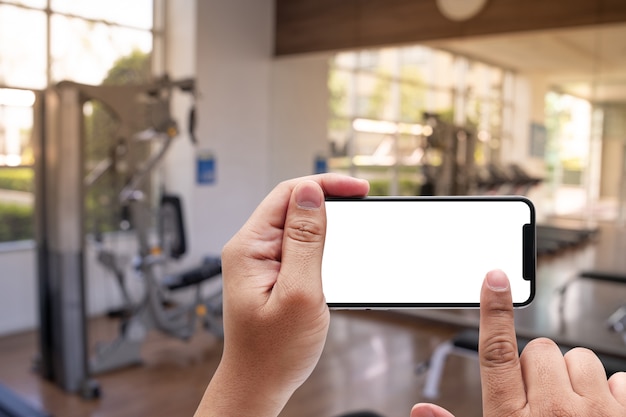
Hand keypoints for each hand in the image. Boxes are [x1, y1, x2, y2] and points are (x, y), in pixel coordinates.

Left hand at [194, 174, 368, 416]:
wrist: (258, 385)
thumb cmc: (273, 351)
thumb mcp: (299, 292)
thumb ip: (305, 240)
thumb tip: (311, 193)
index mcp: (249, 247)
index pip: (289, 194)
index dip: (326, 185)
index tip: (359, 190)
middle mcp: (251, 249)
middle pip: (293, 206)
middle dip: (329, 201)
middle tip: (362, 205)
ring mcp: (260, 262)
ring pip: (298, 226)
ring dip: (327, 224)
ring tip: (353, 228)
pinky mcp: (271, 275)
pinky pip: (298, 248)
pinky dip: (321, 245)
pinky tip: (337, 251)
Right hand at [411, 269, 625, 416]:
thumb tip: (419, 410)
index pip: (498, 350)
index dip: (493, 310)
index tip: (494, 277)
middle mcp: (555, 412)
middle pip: (540, 350)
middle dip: (537, 367)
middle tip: (538, 398)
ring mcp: (597, 415)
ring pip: (581, 359)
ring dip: (574, 376)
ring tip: (571, 407)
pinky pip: (621, 378)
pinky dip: (612, 392)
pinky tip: (602, 413)